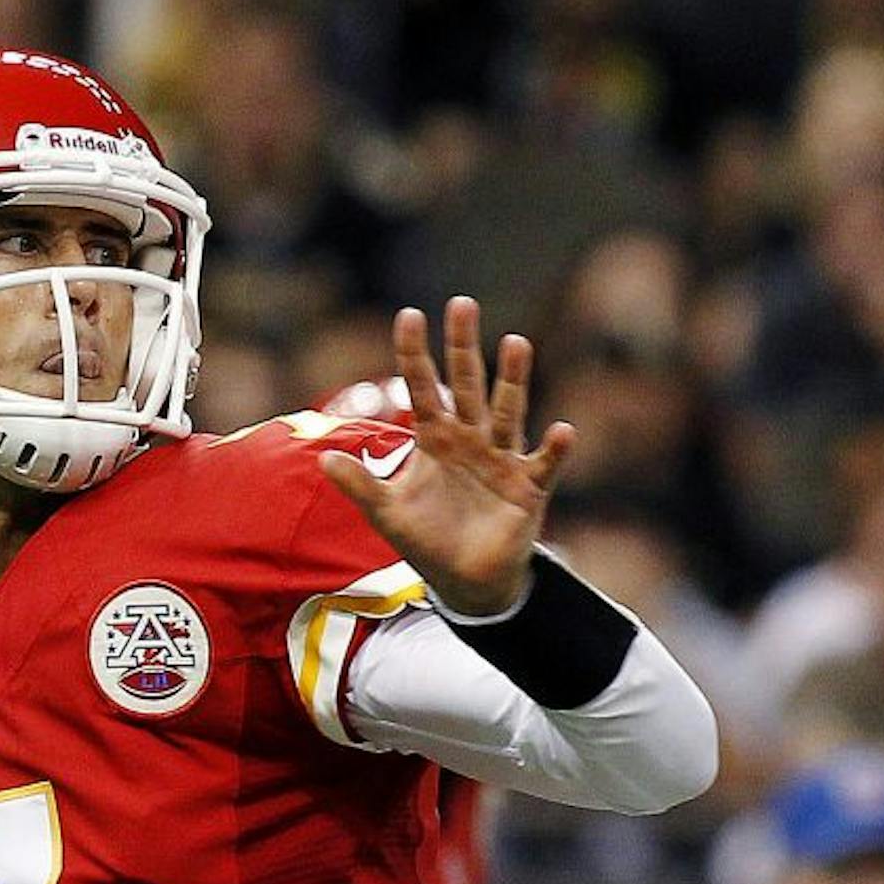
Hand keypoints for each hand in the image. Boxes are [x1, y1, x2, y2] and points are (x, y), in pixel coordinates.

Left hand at [318, 298, 574, 614]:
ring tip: (515, 343)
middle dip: (463, 346)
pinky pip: (544, 463)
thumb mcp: (387, 512)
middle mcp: (471, 438)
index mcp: (435, 438)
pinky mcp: (529, 487)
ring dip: (512, 379)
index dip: (415, 354)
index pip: (422, 388)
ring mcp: (502, 458)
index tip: (409, 314)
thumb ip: (360, 485)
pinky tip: (561, 430)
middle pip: (467, 384)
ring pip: (508, 411)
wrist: (465, 580)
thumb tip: (322, 459)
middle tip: (462, 304)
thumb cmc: (428, 540)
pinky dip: (555, 449)